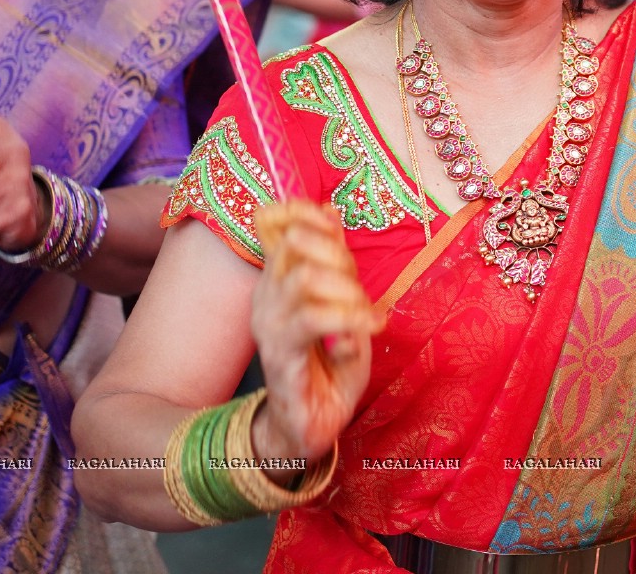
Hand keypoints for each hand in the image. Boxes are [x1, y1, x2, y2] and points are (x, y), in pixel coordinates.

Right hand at [249, 201, 379, 465]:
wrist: (313, 425)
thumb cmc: (328, 364)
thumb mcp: (341, 302)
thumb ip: (334, 261)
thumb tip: (330, 211)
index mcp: (277, 280)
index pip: (275, 226)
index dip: (303, 212)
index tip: (332, 222)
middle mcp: (267, 297)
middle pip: (296, 244)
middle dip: (339, 255)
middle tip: (360, 287)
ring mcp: (269, 326)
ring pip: (305, 277)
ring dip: (348, 290)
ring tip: (367, 315)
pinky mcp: (281, 356)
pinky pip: (314, 319)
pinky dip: (350, 318)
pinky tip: (369, 329)